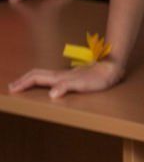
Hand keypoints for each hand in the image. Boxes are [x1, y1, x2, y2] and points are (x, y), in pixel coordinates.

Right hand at [9, 59, 124, 97]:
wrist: (112, 67)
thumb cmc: (99, 78)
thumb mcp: (83, 84)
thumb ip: (66, 87)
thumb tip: (51, 94)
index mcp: (60, 77)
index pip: (36, 78)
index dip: (23, 83)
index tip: (12, 89)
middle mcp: (61, 74)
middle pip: (37, 74)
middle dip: (23, 80)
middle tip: (12, 87)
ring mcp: (67, 74)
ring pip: (44, 74)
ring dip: (31, 78)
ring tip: (24, 84)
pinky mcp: (74, 76)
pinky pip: (53, 77)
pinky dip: (43, 80)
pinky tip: (47, 84)